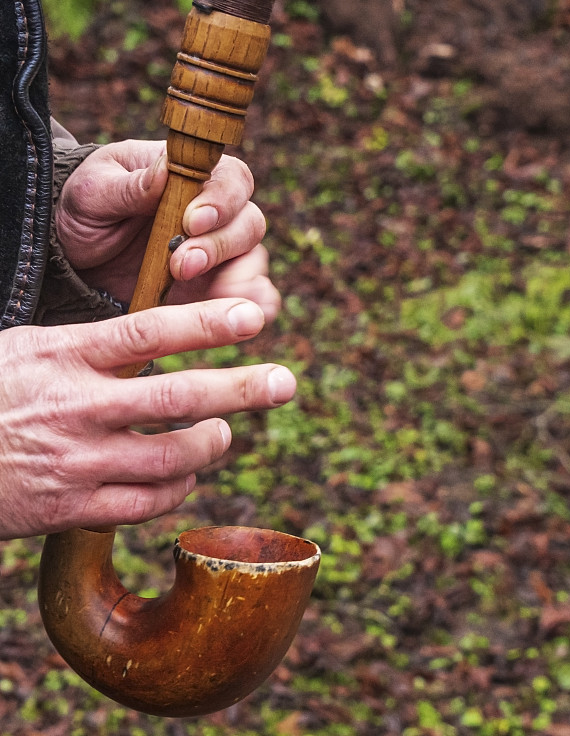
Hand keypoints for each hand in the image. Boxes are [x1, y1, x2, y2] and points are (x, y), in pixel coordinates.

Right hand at [0, 298, 295, 538]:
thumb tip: (163, 337)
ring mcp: (73, 462)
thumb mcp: (29, 349)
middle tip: (285, 382)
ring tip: (225, 431)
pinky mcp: (68, 509)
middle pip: (175, 396)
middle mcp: (74, 406)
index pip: (147, 332)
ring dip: (212, 444)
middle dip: (240, 388)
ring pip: (171, 456)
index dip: (206, 322)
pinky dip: (179, 487)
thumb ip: (94, 345)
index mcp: (62, 355)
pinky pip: (146, 503)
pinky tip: (187, 474)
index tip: (253, 315)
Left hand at [56, 140, 278, 317]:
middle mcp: (218, 213)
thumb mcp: (93, 192)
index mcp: (193, 176)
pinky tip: (244, 314)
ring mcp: (220, 252)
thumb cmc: (87, 208)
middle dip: (220, 246)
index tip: (192, 222)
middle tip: (182, 264)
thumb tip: (164, 172)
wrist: (76, 255)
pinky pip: (249, 294)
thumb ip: (129, 186)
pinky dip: (255, 303)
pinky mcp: (215, 286)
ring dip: (237, 278)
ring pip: (253, 259)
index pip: (231, 179)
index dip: (222, 200)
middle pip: (249, 222)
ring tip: (207, 293)